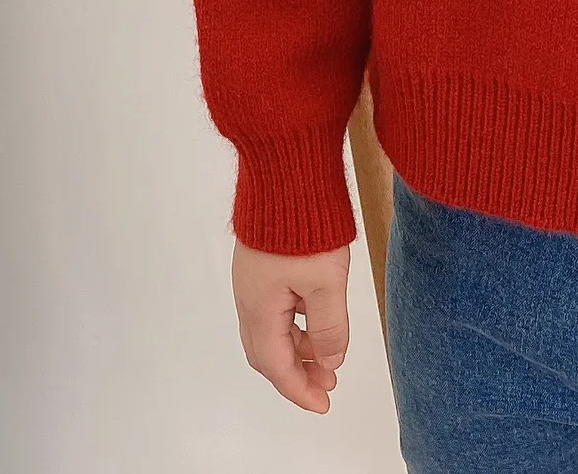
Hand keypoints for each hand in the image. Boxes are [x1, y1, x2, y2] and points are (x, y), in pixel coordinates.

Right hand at [231, 237, 351, 412]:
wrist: (285, 173)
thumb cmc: (303, 225)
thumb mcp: (326, 282)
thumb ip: (329, 328)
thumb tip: (329, 362)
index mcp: (259, 308)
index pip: (276, 366)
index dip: (299, 390)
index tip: (323, 404)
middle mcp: (248, 297)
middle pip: (267, 352)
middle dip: (297, 372)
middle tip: (326, 384)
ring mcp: (252, 278)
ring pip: (271, 329)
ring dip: (298, 347)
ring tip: (329, 353)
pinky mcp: (261, 262)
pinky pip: (274, 307)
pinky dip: (295, 323)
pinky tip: (318, 316)